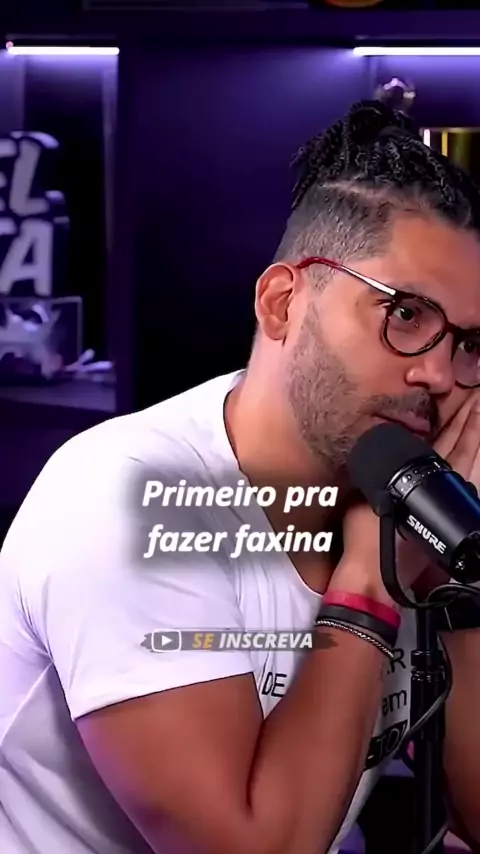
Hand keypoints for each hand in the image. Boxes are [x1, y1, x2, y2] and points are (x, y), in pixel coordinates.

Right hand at [330, 392, 479, 604]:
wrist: (374, 575)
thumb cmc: (366, 537)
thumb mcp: (368, 495)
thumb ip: (380, 471)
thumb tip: (383, 447)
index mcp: (423, 480)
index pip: (448, 442)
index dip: (461, 420)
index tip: (471, 399)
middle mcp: (442, 491)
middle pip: (465, 450)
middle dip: (473, 424)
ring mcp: (448, 506)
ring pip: (470, 466)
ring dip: (476, 441)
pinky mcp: (446, 519)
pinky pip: (466, 484)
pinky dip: (472, 466)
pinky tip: (475, 456)